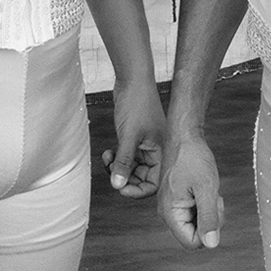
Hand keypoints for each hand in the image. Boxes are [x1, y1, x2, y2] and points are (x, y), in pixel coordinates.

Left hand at [100, 78, 164, 196]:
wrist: (133, 79)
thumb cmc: (137, 103)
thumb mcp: (128, 136)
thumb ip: (123, 162)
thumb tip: (117, 185)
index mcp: (162, 152)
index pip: (153, 183)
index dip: (137, 190)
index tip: (120, 188)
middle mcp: (156, 151)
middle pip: (141, 178)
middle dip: (124, 177)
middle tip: (111, 172)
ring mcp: (145, 145)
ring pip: (132, 168)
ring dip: (117, 167)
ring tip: (107, 159)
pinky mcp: (135, 138)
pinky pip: (126, 157)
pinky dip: (116, 158)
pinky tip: (108, 153)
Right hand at [156, 128, 225, 248]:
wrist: (184, 135)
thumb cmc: (193, 157)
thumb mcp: (206, 188)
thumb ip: (209, 218)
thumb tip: (211, 244)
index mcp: (170, 212)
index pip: (192, 243)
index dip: (209, 231)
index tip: (213, 207)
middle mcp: (166, 212)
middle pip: (194, 234)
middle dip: (209, 219)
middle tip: (212, 196)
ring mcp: (171, 205)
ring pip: (196, 223)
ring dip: (207, 210)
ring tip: (208, 189)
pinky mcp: (176, 198)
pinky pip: (193, 212)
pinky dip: (203, 203)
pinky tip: (203, 188)